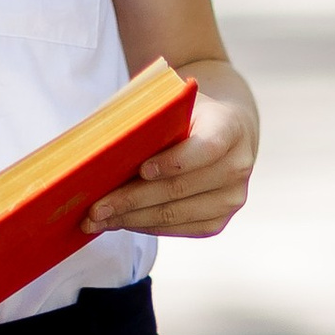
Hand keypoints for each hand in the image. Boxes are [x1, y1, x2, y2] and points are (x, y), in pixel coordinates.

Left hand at [87, 82, 256, 240]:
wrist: (222, 135)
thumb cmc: (186, 116)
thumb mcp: (174, 105)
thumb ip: (150, 119)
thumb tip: (102, 146)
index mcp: (230, 127)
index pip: (206, 148)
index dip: (173, 162)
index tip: (141, 170)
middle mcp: (238, 166)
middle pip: (181, 189)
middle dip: (133, 200)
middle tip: (95, 208)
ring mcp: (231, 198)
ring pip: (175, 215)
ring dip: (131, 219)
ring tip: (97, 220)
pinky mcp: (218, 222)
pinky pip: (177, 229)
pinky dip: (144, 226)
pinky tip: (118, 222)